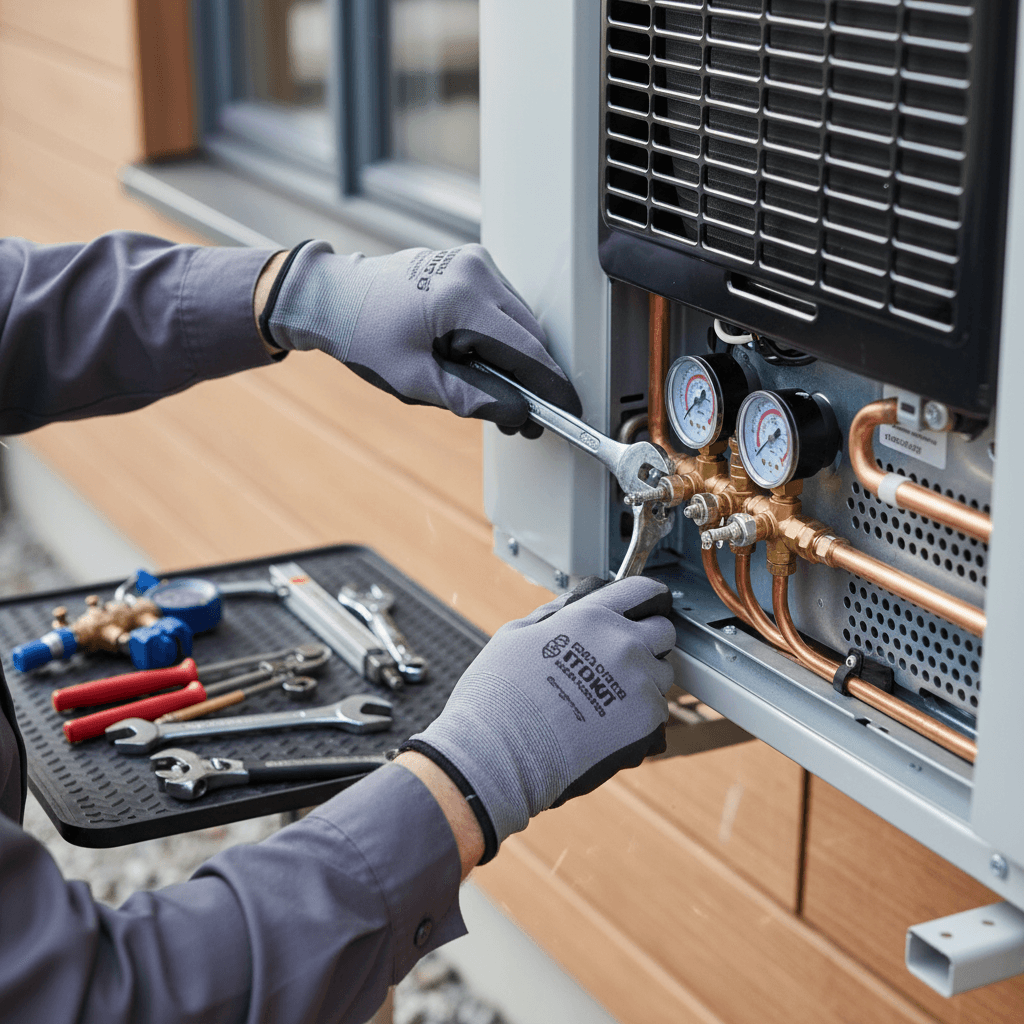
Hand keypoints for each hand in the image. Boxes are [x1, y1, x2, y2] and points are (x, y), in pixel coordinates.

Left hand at [262, 241, 580, 436]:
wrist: (331, 297)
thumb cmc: (361, 333)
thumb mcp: (413, 380)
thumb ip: (470, 399)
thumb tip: (516, 415)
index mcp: (462, 297)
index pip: (526, 349)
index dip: (551, 386)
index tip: (568, 411)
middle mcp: (476, 271)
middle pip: (530, 335)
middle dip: (532, 379)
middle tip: (523, 420)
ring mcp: (476, 263)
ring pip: (521, 322)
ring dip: (516, 360)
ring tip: (495, 395)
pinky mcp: (471, 265)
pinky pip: (504, 308)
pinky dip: (502, 339)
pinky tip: (482, 364)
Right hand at [403, 576, 675, 858]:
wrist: (499, 752)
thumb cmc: (499, 695)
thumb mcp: (516, 634)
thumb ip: (553, 615)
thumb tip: (570, 606)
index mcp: (592, 617)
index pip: (642, 591)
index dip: (646, 597)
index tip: (646, 605)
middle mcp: (623, 644)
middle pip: (663, 631)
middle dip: (647, 640)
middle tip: (620, 657)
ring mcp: (638, 684)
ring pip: (662, 673)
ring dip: (645, 679)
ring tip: (608, 696)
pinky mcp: (645, 721)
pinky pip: (657, 709)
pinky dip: (640, 714)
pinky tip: (609, 721)